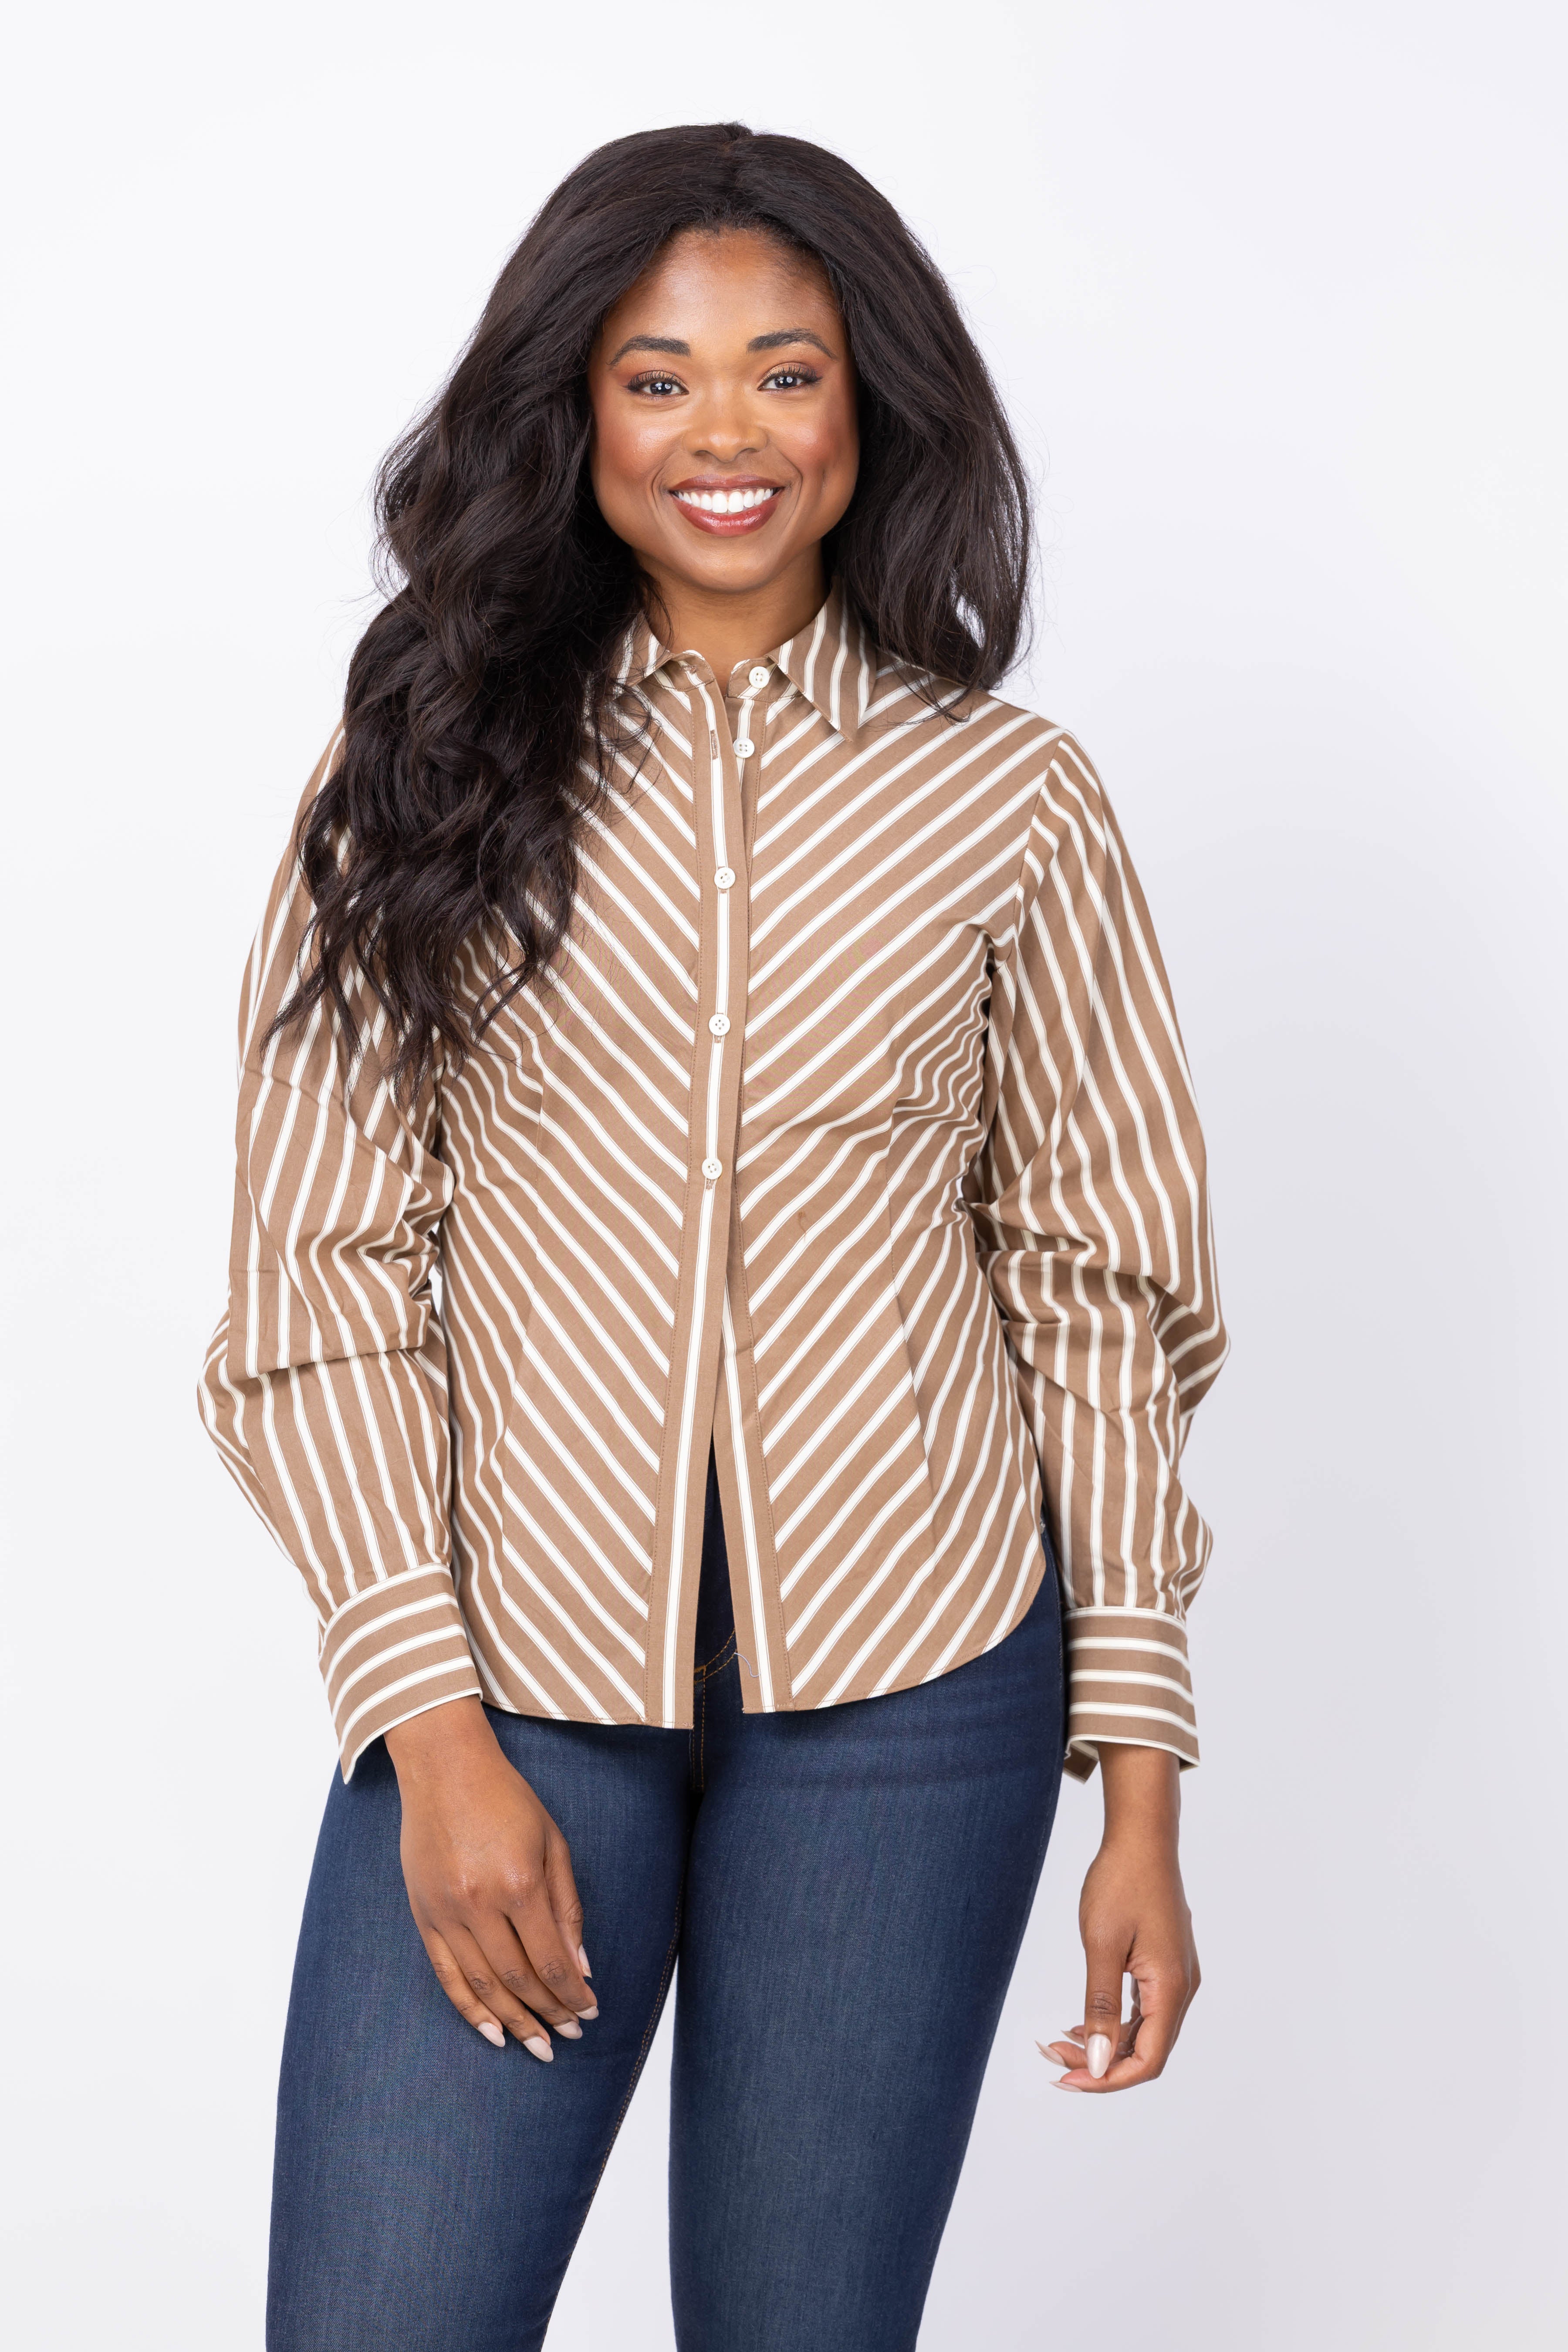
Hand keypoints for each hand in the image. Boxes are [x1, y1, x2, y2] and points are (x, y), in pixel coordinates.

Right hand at [384, 1696, 597, 2060]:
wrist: (443, 1768)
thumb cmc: (506, 1799)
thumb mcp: (553, 1842)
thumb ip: (567, 1907)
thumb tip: (581, 1966)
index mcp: (519, 1883)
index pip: (551, 1960)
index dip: (572, 1995)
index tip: (590, 2013)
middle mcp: (479, 1903)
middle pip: (518, 1980)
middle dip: (548, 2014)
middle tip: (569, 2037)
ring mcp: (446, 1912)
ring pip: (482, 1985)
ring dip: (513, 2022)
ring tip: (537, 2046)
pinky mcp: (423, 1915)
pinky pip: (446, 1975)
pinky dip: (470, 2009)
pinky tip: (491, 2032)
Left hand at [1039, 1744, 1198, 2093]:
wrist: (1141, 1838)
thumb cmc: (1121, 1883)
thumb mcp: (1102, 1945)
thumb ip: (1101, 2007)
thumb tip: (1099, 2063)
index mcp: (1171, 1988)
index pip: (1147, 2061)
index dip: (1107, 2080)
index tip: (1065, 2080)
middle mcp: (1182, 1989)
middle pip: (1147, 2051)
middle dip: (1101, 2066)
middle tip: (1053, 2062)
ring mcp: (1177, 1976)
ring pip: (1145, 2032)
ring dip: (1106, 2045)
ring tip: (1060, 2044)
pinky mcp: (1167, 1965)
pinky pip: (1145, 2009)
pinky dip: (1115, 2023)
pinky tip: (1085, 2023)